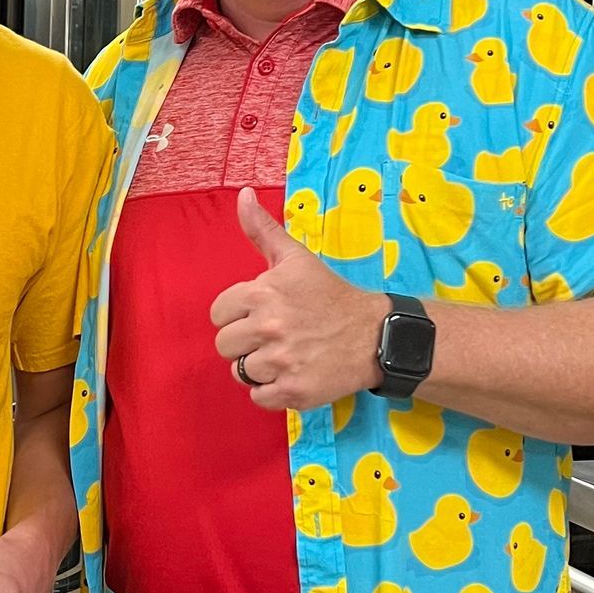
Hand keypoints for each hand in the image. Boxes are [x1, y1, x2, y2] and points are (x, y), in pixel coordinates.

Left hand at [210, 187, 390, 413]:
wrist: (375, 335)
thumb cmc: (330, 296)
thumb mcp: (296, 258)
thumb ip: (262, 230)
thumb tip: (242, 195)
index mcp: (263, 292)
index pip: (218, 313)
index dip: (238, 314)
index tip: (263, 313)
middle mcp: (269, 327)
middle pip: (225, 345)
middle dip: (246, 342)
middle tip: (276, 336)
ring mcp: (281, 362)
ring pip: (240, 372)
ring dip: (259, 367)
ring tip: (287, 355)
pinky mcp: (293, 392)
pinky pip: (258, 397)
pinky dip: (272, 391)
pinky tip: (293, 374)